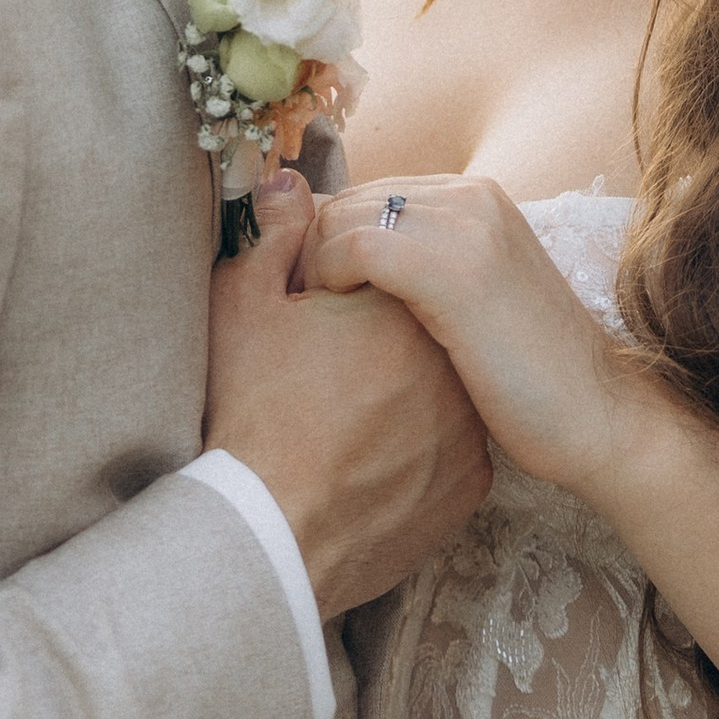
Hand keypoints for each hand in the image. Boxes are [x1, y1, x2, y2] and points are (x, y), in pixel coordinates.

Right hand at [205, 175, 491, 617]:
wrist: (269, 537)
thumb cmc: (250, 416)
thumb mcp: (245, 307)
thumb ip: (274, 235)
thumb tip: (288, 181)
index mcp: (405, 300)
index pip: (388, 262)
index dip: (341, 283)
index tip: (309, 313)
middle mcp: (454, 356)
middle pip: (420, 321)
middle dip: (381, 328)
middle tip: (325, 365)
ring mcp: (472, 423)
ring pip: (441, 383)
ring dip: (406, 385)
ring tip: (345, 414)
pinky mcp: (473, 482)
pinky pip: (450, 444)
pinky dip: (419, 444)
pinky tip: (370, 456)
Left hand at [302, 174, 641, 503]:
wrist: (598, 417)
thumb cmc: (531, 378)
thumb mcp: (475, 303)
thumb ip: (424, 269)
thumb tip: (350, 271)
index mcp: (476, 199)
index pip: (367, 196)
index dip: (327, 243)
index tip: (311, 298)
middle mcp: (470, 196)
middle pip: (346, 201)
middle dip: (311, 252)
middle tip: (301, 315)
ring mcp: (465, 226)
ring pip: (341, 218)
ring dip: (312, 269)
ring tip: (313, 325)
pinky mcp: (452, 269)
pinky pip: (353, 248)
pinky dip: (328, 280)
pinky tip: (335, 324)